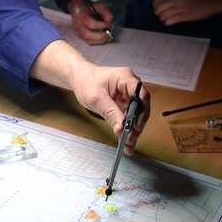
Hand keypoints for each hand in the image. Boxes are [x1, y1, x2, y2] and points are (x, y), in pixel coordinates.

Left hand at [28, 41, 149, 154]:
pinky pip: (128, 119)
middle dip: (137, 124)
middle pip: (141, 107)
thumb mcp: (97, 98)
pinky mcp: (124, 105)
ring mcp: (128, 96)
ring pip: (136, 115)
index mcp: (125, 78)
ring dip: (133, 130)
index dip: (141, 110)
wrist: (80, 79)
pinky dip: (127, 130)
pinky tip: (127, 143)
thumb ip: (110, 113)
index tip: (136, 124)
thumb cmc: (87, 81)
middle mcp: (130, 86)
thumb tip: (121, 128)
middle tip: (130, 137)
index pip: (140, 94)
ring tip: (128, 143)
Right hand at [67, 0, 113, 44]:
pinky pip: (89, 42)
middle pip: (88, 34)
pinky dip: (97, 42)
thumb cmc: (88, 7)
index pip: (91, 24)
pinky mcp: (79, 36)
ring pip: (88, 40)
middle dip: (100, 36)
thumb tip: (109, 24)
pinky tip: (103, 39)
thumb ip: (106, 14)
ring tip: (108, 38)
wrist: (77, 8)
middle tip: (108, 34)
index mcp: (81, 15)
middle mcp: (77, 24)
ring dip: (100, 41)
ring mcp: (77, 31)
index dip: (102, 26)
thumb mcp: (99, 6)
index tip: (108, 24)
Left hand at [152, 0, 221, 25]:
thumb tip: (160, 4)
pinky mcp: (185, 16)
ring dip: (163, 18)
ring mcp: (181, 8)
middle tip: (161, 14)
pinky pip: (170, 21)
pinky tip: (170, 21)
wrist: (211, 0)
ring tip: (167, 18)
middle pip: (158, 8)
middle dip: (157, 13)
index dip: (155, 5)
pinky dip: (167, 22)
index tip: (158, 8)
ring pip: (163, 15)